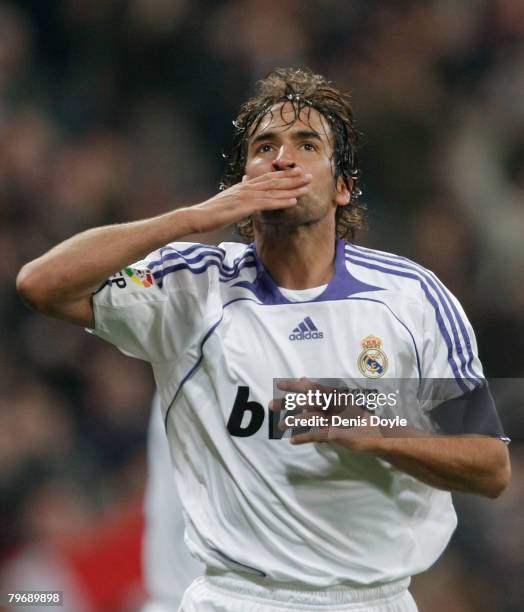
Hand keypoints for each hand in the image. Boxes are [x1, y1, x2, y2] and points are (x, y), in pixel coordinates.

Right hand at [186, 168, 311, 233]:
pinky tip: (293, 201)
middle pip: (274, 181)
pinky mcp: (245, 206)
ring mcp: (246, 196)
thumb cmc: (211, 212)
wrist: (198, 216)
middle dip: (293, 178)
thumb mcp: (228, 201)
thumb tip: (245, 186)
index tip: (297, 173)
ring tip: (307, 186)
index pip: (267, 178)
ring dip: (292, 188)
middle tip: (309, 175)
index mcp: (244, 186)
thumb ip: (239, 194)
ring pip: (274, 190)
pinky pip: (267, 203)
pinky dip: (281, 202)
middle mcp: (247, 188)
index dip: (283, 175)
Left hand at [269, 377, 382, 451]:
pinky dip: (305, 438)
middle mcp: (334, 405)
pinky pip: (318, 435)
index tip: (280, 384)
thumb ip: (321, 394)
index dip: (295, 385)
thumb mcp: (339, 403)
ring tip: (280, 425)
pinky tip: (293, 441)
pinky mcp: (337, 433)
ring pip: (310, 417)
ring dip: (293, 421)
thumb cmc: (356, 418)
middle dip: (288, 403)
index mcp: (334, 396)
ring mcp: (335, 419)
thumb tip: (303, 379)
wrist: (377, 433)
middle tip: (271, 405)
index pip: (312, 387)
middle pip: (307, 401)